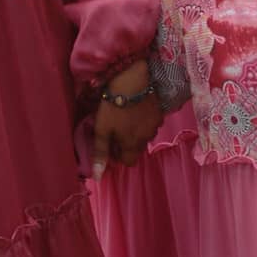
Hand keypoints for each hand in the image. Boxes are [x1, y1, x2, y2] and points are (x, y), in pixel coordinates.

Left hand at [91, 61, 161, 178]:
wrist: (132, 80)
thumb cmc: (114, 106)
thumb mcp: (102, 130)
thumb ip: (101, 153)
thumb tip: (97, 177)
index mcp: (132, 145)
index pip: (128, 162)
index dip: (119, 156)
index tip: (111, 145)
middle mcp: (147, 138)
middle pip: (137, 149)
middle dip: (128, 144)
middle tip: (117, 130)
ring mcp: (155, 125)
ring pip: (145, 136)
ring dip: (137, 132)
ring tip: (126, 118)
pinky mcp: (159, 112)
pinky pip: (152, 123)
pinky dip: (144, 120)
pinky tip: (137, 109)